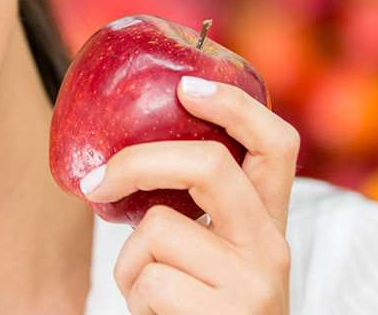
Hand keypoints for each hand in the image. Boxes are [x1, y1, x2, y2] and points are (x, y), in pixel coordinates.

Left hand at [79, 75, 299, 314]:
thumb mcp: (217, 261)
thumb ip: (198, 216)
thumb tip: (120, 166)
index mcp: (271, 225)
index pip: (278, 144)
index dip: (235, 105)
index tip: (187, 84)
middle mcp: (271, 249)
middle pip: (209, 166)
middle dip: (141, 162)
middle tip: (99, 181)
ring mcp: (250, 283)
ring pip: (158, 229)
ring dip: (132, 264)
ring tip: (152, 295)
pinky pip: (146, 280)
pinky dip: (134, 298)